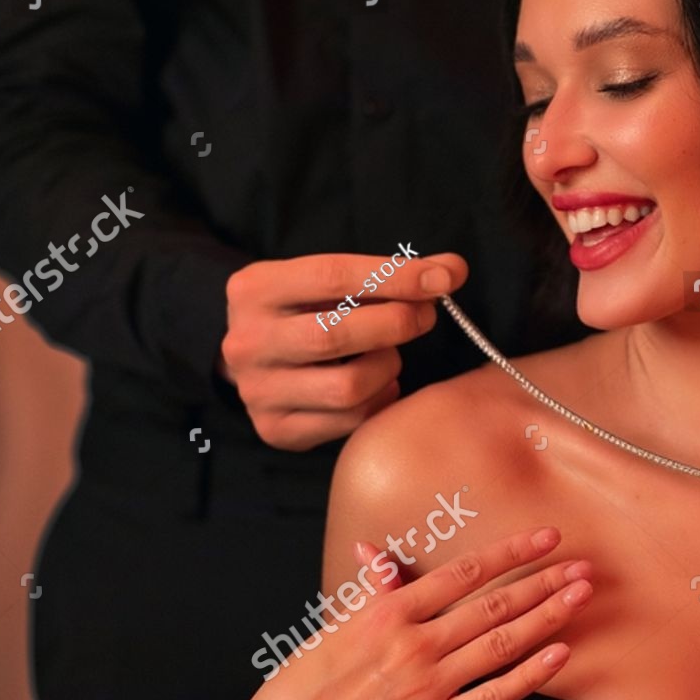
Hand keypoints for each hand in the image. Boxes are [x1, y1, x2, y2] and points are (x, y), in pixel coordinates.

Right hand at [217, 526, 593, 699]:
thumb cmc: (301, 690)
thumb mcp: (333, 629)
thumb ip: (369, 591)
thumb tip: (376, 552)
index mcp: (387, 614)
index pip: (464, 572)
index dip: (511, 552)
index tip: (545, 537)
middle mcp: (413, 646)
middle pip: (494, 605)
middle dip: (544, 581)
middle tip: (582, 564)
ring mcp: (427, 688)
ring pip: (502, 644)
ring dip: (548, 617)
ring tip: (580, 596)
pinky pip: (493, 697)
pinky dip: (530, 674)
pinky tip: (559, 654)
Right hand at [220, 251, 466, 449]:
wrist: (258, 357)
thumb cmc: (308, 310)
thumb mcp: (332, 281)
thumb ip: (391, 273)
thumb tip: (452, 270)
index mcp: (254, 289)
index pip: (332, 276)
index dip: (394, 277)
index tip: (442, 279)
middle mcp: (247, 342)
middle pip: (335, 335)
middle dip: (395, 323)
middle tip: (425, 316)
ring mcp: (257, 391)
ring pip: (347, 386)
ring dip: (386, 367)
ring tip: (388, 354)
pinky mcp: (277, 429)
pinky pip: (349, 420)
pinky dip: (379, 399)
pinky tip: (378, 385)